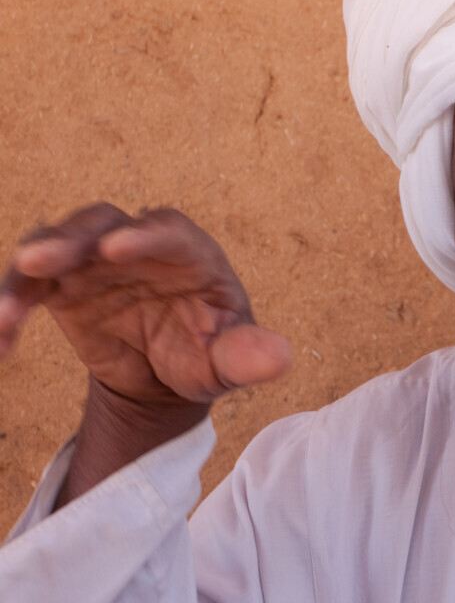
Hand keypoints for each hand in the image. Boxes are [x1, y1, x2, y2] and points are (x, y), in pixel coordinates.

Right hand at [0, 203, 291, 405]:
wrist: (167, 378)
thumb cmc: (207, 356)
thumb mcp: (228, 363)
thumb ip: (248, 357)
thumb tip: (279, 357)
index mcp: (189, 254)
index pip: (169, 230)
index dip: (144, 235)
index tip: (117, 249)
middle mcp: (138, 245)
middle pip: (100, 224)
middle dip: (70, 239)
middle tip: (41, 259)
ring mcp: (95, 261)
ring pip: (55, 247)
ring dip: (28, 271)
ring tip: (6, 310)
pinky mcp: (63, 285)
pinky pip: (29, 287)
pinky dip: (11, 308)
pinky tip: (1, 343)